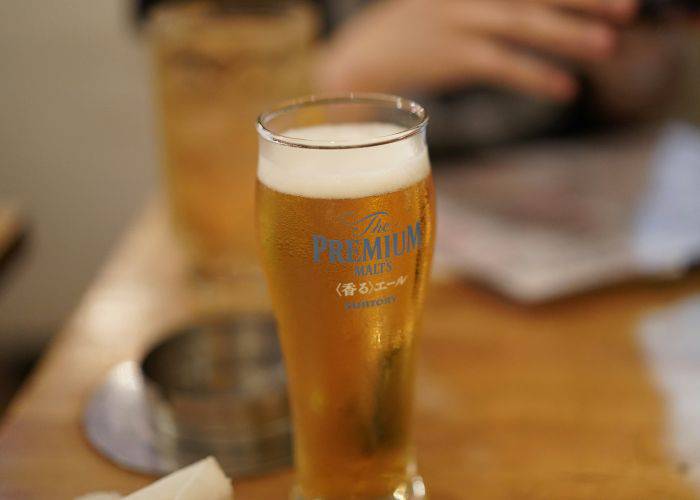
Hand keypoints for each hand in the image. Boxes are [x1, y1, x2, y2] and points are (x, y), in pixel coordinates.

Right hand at [315, 0, 636, 100]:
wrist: (355, 60)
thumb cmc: (403, 36)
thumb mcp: (440, 6)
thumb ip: (479, 6)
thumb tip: (518, 15)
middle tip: (629, 8)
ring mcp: (456, 21)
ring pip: (524, 24)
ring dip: (569, 35)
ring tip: (608, 46)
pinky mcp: (448, 56)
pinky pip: (500, 64)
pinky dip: (533, 76)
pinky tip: (563, 88)